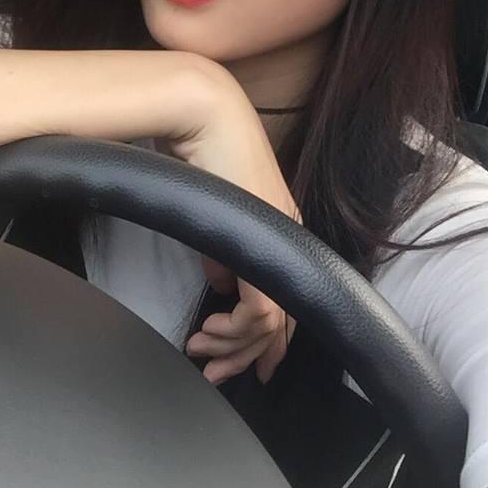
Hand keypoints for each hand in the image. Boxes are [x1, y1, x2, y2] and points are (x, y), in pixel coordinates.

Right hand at [157, 58, 301, 383]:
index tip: (237, 361)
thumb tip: (225, 282)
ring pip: (273, 322)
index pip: (284, 297)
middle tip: (217, 373)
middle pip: (283, 319)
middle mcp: (288, 236)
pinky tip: (209, 332)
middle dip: (248, 356)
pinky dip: (236, 332)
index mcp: (279, 226)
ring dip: (235, 347)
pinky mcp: (266, 243)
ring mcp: (280, 240)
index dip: (266, 338)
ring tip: (204, 353)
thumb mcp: (212, 209)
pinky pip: (262, 311)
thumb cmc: (200, 148)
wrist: (201, 113)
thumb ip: (222, 249)